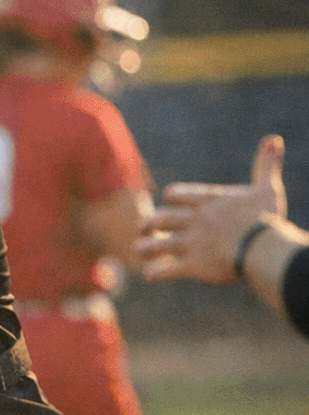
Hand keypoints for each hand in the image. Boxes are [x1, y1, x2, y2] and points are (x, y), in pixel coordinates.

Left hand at [137, 134, 287, 282]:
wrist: (262, 248)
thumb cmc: (266, 219)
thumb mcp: (266, 189)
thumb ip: (266, 164)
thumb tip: (274, 139)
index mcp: (206, 201)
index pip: (175, 194)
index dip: (170, 199)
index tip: (169, 203)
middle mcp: (192, 220)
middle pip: (160, 219)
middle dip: (149, 223)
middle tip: (144, 227)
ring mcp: (189, 242)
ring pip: (156, 245)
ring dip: (145, 248)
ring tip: (139, 250)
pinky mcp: (191, 265)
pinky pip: (166, 270)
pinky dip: (156, 273)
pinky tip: (150, 275)